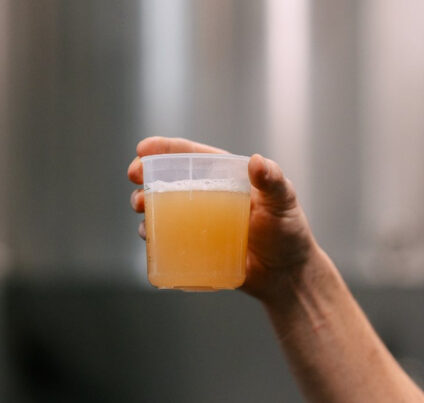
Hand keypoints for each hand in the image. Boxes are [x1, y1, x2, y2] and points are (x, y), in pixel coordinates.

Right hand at [127, 137, 318, 301]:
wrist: (286, 275)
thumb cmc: (289, 234)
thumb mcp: (284, 202)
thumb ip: (273, 181)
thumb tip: (256, 161)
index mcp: (226, 177)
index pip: (193, 156)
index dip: (165, 149)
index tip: (142, 149)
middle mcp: (209, 196)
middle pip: (170, 179)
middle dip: (147, 175)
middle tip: (135, 177)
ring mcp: (200, 222)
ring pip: (164, 208)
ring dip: (145, 204)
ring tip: (140, 208)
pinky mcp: (196, 246)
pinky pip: (168, 237)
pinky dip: (153, 234)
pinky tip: (148, 235)